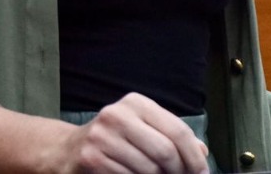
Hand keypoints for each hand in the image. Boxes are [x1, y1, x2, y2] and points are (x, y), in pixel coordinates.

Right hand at [56, 92, 209, 173]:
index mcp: (136, 103)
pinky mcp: (92, 158)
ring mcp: (103, 136)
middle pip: (165, 151)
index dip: (195, 157)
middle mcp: (119, 115)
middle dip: (180, 172)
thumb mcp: (142, 128)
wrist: (68, 150)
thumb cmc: (114, 140)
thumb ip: (171, 135)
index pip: (177, 130)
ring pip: (149, 169)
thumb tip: (202, 151)